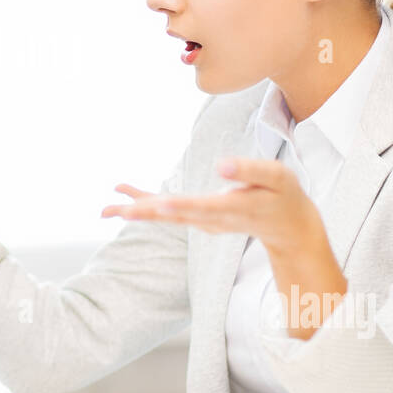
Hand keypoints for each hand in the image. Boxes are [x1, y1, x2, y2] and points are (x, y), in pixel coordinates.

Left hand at [100, 158, 324, 256]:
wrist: (287, 226)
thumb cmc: (284, 196)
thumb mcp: (277, 178)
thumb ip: (251, 171)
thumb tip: (221, 165)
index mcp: (232, 208)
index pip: (202, 207)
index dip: (181, 206)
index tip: (160, 205)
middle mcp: (212, 219)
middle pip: (173, 216)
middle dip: (142, 214)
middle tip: (111, 213)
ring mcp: (204, 221)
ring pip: (166, 217)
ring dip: (136, 212)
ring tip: (105, 210)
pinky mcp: (199, 218)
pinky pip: (169, 212)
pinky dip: (146, 205)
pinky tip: (125, 197)